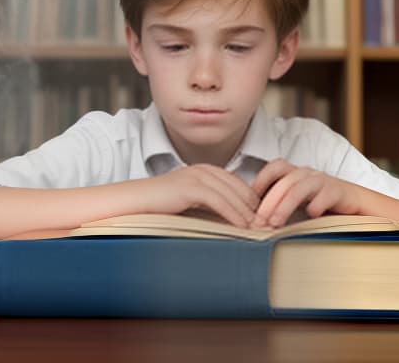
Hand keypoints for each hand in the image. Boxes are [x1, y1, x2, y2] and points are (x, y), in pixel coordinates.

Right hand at [144, 164, 260, 226]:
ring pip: (231, 194)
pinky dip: (234, 215)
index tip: (262, 218)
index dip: (251, 200)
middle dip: (254, 207)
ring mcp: (195, 176)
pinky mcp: (189, 187)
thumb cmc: (156, 205)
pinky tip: (242, 228)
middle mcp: (202, 170)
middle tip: (267, 225)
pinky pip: (219, 202)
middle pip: (238, 187)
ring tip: (259, 229)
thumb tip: (227, 220)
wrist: (132, 201)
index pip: (237, 183)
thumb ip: (206, 203)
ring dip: (247, 213)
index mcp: (203, 170)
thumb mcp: (186, 201)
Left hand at [250, 159, 361, 227]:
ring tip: (276, 223)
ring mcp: (324, 181)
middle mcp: (308, 174)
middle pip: (284, 181)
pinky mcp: (340, 191)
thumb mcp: (299, 201)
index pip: (275, 167)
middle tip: (259, 221)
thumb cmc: (323, 204)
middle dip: (269, 202)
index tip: (249, 201)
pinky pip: (326, 194)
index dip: (261, 179)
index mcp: (296, 173)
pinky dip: (316, 204)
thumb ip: (281, 203)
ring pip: (300, 187)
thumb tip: (255, 218)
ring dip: (285, 205)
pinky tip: (310, 216)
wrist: (357, 205)